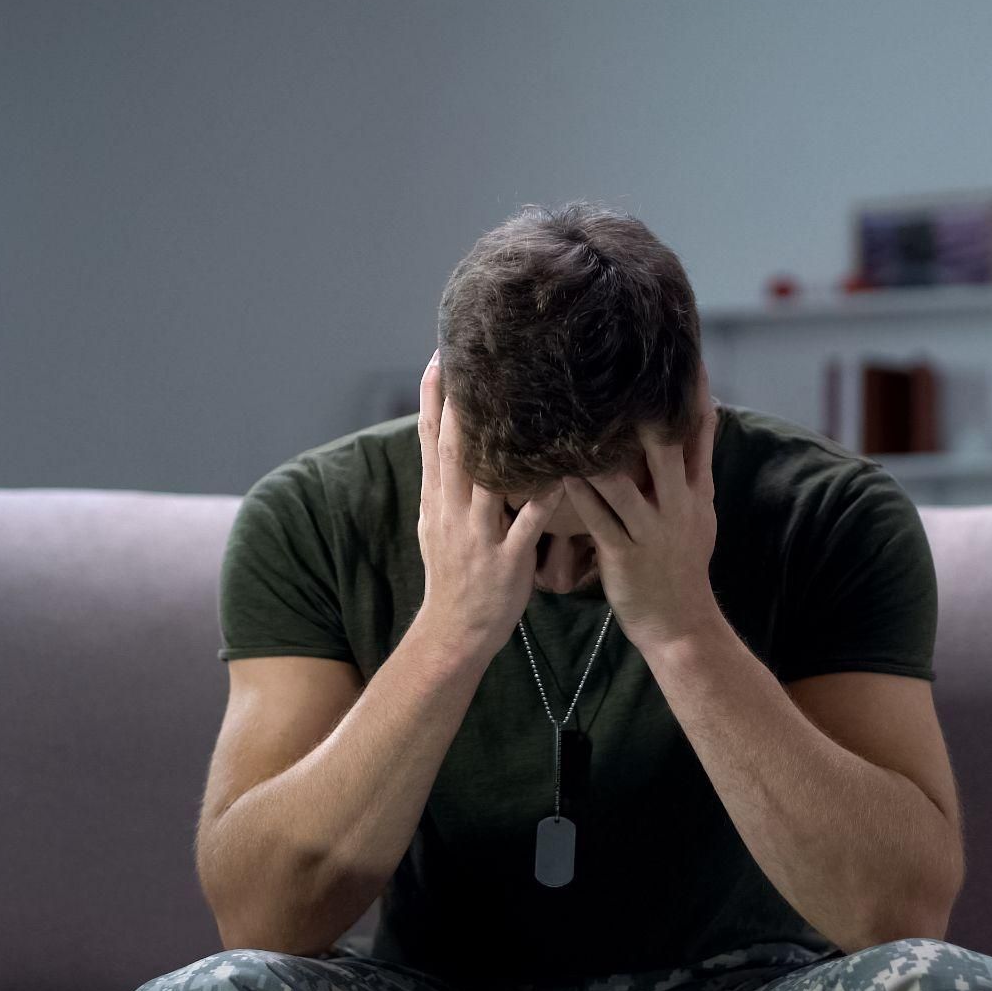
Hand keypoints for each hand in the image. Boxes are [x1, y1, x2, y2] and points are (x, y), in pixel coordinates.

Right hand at [412, 350, 561, 662]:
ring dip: (500, 442)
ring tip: (520, 401)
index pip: (430, 440)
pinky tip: (561, 476)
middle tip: (473, 360)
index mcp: (437, 501)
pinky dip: (542, 500)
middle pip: (454, 449)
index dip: (434, 398)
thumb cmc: (453, 576)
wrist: (453, 633)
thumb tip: (445, 442)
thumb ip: (444, 484)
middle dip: (461, 404)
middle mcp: (453, 512)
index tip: (439, 357)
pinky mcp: (506, 561)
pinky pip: (527, 525)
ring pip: (488, 480)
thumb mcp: (437, 525)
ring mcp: (478, 536)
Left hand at [562, 362, 723, 653]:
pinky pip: (598, 518)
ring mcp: (652, 531)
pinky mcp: (625, 555)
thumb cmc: (681, 567)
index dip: (694, 395)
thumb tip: (696, 426)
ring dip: (597, 450)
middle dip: (647, 411)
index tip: (685, 356)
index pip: (701, 435)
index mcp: (697, 495)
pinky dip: (578, 494)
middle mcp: (679, 507)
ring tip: (572, 415)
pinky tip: (558, 471)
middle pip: (666, 449)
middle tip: (623, 371)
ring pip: (624, 483)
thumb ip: (693, 472)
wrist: (680, 626)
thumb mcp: (700, 517)